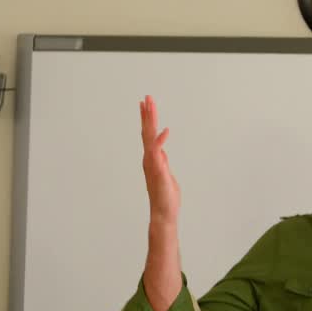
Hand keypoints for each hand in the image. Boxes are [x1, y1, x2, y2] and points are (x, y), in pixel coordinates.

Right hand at [140, 95, 179, 222]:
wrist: (163, 213)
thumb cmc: (165, 197)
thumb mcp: (166, 174)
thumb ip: (163, 163)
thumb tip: (162, 153)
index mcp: (152, 159)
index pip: (149, 135)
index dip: (147, 120)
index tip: (146, 104)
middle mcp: (150, 159)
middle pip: (147, 132)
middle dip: (147, 114)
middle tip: (147, 97)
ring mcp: (153, 164)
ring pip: (150, 138)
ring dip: (150, 121)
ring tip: (150, 105)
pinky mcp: (159, 171)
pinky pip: (159, 153)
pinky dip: (161, 142)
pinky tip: (165, 130)